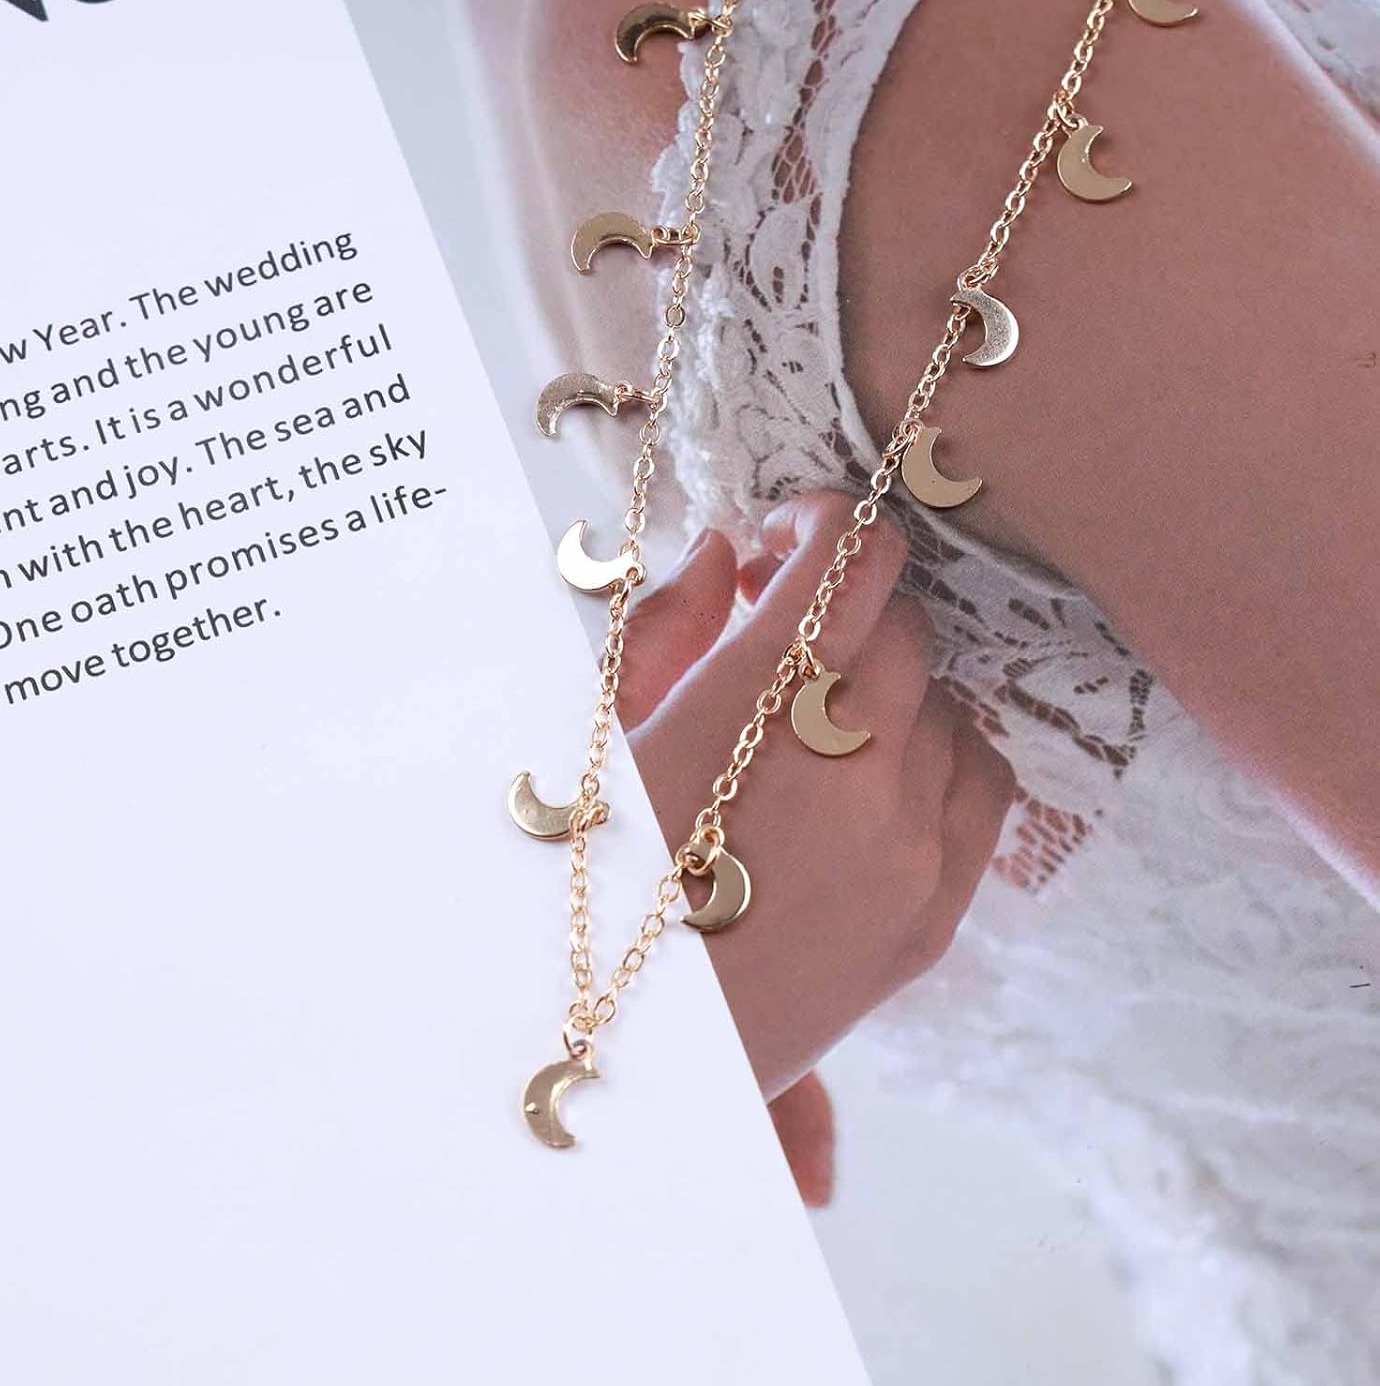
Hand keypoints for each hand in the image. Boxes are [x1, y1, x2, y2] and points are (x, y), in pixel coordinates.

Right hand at [620, 493, 1014, 1096]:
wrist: (632, 1054)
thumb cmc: (591, 886)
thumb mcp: (597, 742)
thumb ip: (667, 627)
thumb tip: (730, 552)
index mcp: (752, 703)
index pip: (849, 561)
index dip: (825, 525)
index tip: (789, 535)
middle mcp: (849, 757)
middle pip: (900, 623)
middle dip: (845, 608)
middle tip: (789, 635)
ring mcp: (905, 838)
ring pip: (947, 698)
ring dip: (890, 683)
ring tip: (827, 718)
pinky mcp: (935, 907)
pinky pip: (987, 779)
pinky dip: (946, 752)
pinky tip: (889, 770)